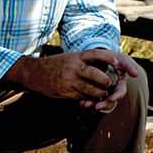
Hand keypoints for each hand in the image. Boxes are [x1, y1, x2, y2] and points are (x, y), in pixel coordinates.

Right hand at [6, 48, 137, 109]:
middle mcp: (73, 67)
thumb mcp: (70, 57)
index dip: (108, 58)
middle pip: (95, 75)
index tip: (117, 62)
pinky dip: (88, 98)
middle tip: (110, 84)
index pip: (96, 54)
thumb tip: (103, 64)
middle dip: (105, 81)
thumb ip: (83, 60)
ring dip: (99, 93)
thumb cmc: (56, 64)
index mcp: (76, 56)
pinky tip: (90, 98)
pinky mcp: (65, 92)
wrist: (35, 73)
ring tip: (103, 93)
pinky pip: (81, 97)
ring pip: (89, 89)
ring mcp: (68, 81)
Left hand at [76, 50, 137, 111]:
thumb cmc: (112, 57)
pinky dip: (86, 103)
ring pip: (99, 103)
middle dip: (104, 105)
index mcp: (120, 83)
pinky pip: (91, 101)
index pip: (120, 92)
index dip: (117, 96)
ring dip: (93, 106)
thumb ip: (129, 65)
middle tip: (96, 107)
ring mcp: (102, 92)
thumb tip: (136, 74)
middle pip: (110, 102)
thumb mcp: (121, 58)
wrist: (99, 57)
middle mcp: (111, 90)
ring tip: (84, 104)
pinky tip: (80, 102)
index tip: (113, 99)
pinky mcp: (93, 93)